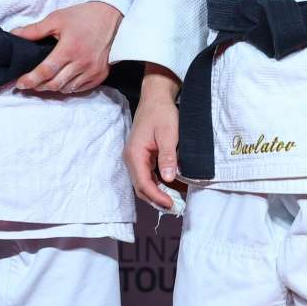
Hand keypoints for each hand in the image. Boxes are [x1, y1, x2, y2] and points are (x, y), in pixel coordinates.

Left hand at [9, 1, 122, 92]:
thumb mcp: (57, 18)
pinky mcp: (101, 74)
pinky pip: (81, 88)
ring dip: (53, 88)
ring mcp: (93, 70)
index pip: (45, 71)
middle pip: (55, 84)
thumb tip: (14, 35)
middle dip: (38, 86)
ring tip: (44, 82)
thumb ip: (34, 30)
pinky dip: (69, 88)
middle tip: (29, 83)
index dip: (30, 80)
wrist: (112, 16)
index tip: (20, 83)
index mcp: (69, 48)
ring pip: (67, 89)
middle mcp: (82, 63)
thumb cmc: (83, 16)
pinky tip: (62, 81)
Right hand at [125, 75, 180, 209]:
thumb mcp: (169, 134)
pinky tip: (173, 188)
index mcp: (135, 154)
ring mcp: (135, 158)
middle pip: (141, 187)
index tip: (171, 204)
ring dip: (158, 194)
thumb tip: (168, 178)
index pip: (143, 183)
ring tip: (175, 201)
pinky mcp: (142, 157)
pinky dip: (159, 184)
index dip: (157, 197)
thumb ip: (168, 156)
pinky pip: (148, 176)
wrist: (155, 98)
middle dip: (156, 200)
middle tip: (175, 207)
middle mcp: (131, 159)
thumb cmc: (161, 113)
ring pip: (144, 183)